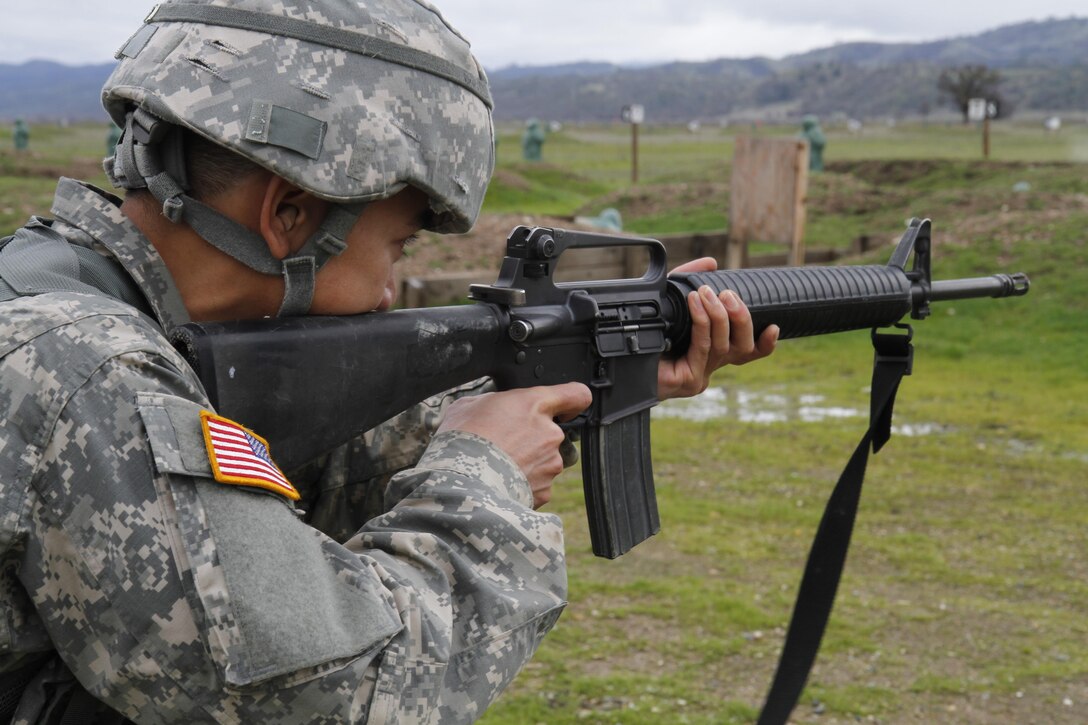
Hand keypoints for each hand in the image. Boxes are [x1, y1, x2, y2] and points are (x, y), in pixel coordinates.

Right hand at [436, 383, 591, 507]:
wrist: (460, 482)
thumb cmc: (462, 440)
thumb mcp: (470, 405)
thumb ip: (494, 403)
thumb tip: (492, 408)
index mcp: (534, 405)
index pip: (576, 395)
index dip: (572, 401)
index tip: (564, 408)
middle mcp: (550, 433)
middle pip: (554, 433)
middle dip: (535, 439)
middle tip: (506, 444)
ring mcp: (550, 464)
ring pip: (547, 460)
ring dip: (530, 463)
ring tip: (500, 466)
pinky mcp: (545, 490)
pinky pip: (539, 484)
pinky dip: (525, 484)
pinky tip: (502, 483)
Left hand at [658, 257, 778, 399]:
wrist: (616, 357)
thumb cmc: (644, 332)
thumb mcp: (672, 302)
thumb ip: (691, 281)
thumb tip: (712, 262)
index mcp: (711, 353)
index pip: (747, 353)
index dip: (765, 343)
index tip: (775, 326)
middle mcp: (709, 367)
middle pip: (742, 348)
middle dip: (740, 317)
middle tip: (727, 294)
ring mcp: (700, 376)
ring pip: (723, 346)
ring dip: (718, 315)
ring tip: (705, 293)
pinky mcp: (688, 379)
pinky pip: (702, 347)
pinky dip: (702, 322)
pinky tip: (696, 305)